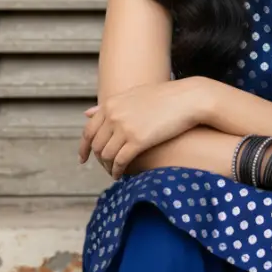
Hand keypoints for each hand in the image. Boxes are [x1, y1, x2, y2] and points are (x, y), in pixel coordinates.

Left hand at [78, 77, 205, 180]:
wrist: (188, 99)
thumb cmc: (164, 97)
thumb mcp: (133, 96)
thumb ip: (109, 106)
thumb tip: (86, 113)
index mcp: (111, 104)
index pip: (88, 130)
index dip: (83, 147)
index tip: (83, 158)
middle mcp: (114, 115)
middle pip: (97, 145)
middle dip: (99, 159)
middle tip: (105, 168)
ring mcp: (125, 128)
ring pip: (107, 155)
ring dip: (108, 167)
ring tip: (114, 172)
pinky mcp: (138, 141)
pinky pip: (120, 161)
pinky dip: (118, 171)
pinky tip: (121, 175)